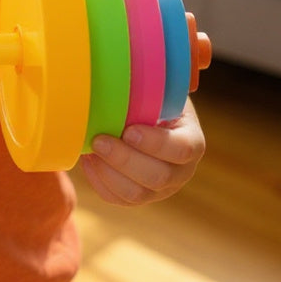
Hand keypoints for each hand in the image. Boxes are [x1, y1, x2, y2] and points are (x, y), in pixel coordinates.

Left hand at [78, 98, 204, 205]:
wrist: (146, 119)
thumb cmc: (152, 101)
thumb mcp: (159, 92)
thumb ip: (150, 92)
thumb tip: (120, 82)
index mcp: (192, 142)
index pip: (182, 150)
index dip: (155, 143)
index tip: (129, 130)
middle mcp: (180, 172)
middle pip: (157, 177)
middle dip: (124, 159)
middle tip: (99, 140)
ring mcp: (160, 190)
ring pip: (136, 194)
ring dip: (108, 172)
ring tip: (90, 150)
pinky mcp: (138, 197)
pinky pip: (116, 198)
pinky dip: (99, 181)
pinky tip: (88, 159)